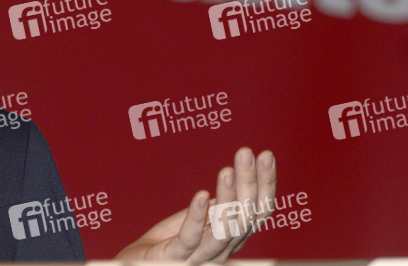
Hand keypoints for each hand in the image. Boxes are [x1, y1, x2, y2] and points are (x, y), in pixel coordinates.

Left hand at [115, 147, 275, 262]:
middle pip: (245, 217)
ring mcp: (200, 256)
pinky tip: (200, 195)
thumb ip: (220, 205)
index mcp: (233, 237)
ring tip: (227, 170)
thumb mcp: (202, 217)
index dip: (265, 184)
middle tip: (247, 153)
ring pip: (223, 229)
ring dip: (227, 198)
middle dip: (249, 183)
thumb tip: (240, 175)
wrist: (141, 263)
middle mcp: (223, 249)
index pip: (259, 211)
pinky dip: (197, 216)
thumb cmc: (172, 239)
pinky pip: (189, 238)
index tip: (266, 154)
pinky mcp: (175, 257)